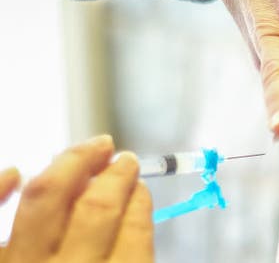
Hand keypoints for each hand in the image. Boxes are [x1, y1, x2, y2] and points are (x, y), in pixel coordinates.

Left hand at [0, 136, 153, 262]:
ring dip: (70, 163)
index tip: (140, 186)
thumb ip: (129, 257)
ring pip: (43, 198)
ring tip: (90, 149)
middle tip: (125, 159)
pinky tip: (14, 172)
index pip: (135, 230)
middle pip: (96, 207)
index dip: (139, 200)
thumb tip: (134, 208)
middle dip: (115, 175)